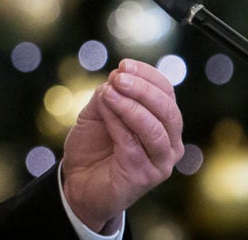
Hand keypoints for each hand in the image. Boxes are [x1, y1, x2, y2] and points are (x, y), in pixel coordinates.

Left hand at [61, 58, 183, 232]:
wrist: (77, 182)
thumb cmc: (93, 146)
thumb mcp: (99, 112)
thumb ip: (109, 95)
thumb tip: (116, 77)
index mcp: (165, 124)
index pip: (167, 94)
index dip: (148, 76)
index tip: (124, 64)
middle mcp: (170, 144)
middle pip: (167, 110)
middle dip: (143, 89)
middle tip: (118, 76)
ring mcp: (160, 162)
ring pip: (155, 128)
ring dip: (131, 105)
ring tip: (109, 91)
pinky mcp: (143, 176)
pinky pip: (133, 144)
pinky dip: (118, 122)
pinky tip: (104, 108)